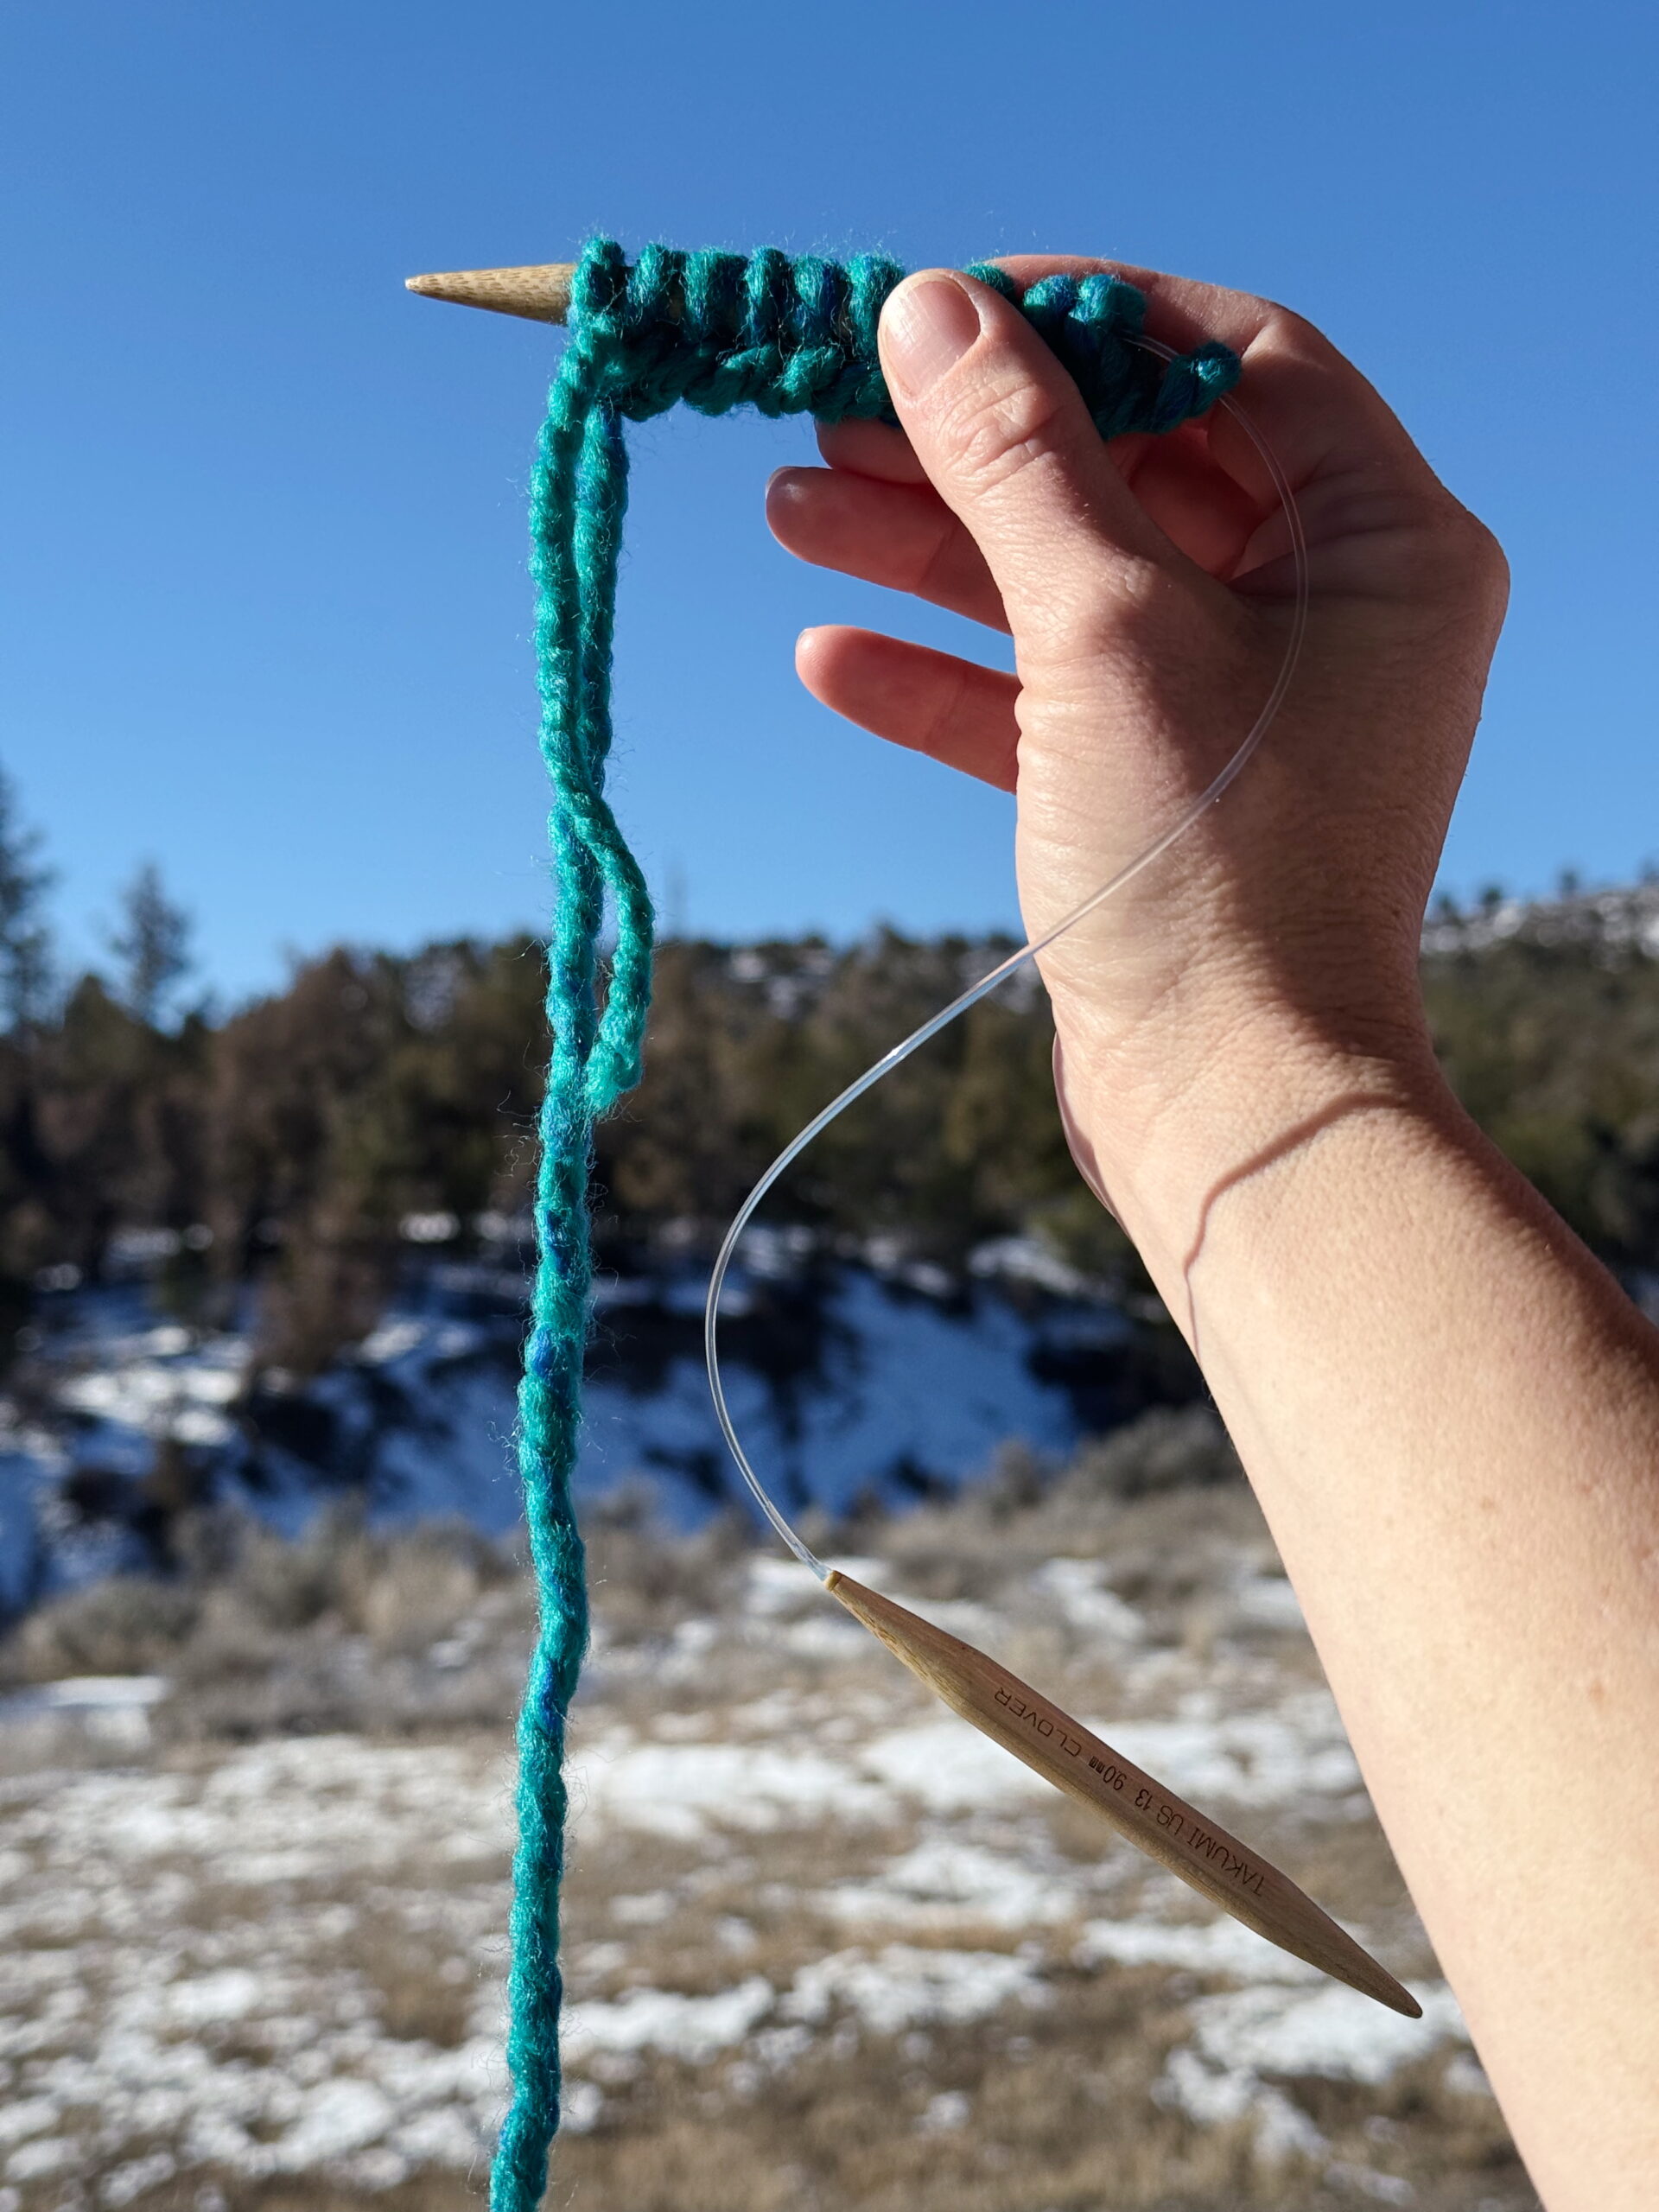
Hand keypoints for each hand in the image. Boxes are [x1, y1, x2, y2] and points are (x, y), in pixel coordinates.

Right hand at [766, 258, 1508, 1227]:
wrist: (1225, 1105)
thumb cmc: (1207, 870)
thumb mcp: (1103, 630)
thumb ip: (1017, 460)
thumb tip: (926, 309)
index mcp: (1380, 543)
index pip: (1233, 358)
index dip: (1085, 316)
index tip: (947, 305)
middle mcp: (1329, 610)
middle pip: (1130, 469)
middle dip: (973, 446)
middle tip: (830, 407)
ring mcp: (1242, 704)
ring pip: (1071, 583)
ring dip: (930, 550)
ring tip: (789, 507)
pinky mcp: (1162, 788)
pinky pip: (1047, 695)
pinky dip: (945, 675)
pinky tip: (829, 656)